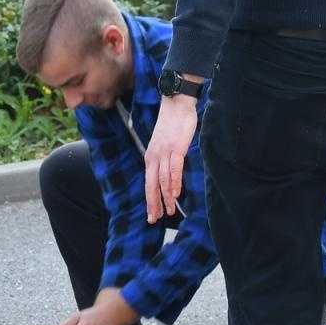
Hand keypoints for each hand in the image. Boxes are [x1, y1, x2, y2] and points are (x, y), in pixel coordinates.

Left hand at [144, 93, 198, 222]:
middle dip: (153, 204)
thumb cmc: (173, 125)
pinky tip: (176, 194)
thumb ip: (165, 161)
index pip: (149, 184)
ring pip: (163, 180)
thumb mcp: (165, 146)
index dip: (150, 201)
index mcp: (150, 158)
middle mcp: (154, 157)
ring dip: (166, 197)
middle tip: (155, 220)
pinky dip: (174, 182)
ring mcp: (164, 153)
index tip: (151, 216)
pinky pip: (174, 169)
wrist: (176, 105)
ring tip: (169, 211)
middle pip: (152, 185)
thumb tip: (169, 176)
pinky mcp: (176, 148)